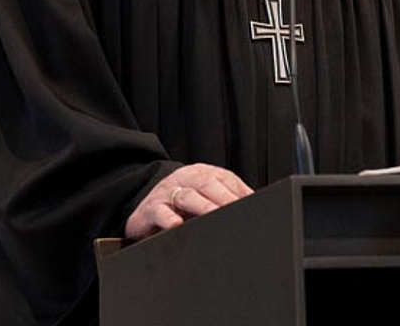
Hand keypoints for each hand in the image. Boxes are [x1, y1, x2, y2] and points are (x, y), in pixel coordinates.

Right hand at [124, 163, 253, 240]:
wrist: (144, 206)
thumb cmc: (180, 204)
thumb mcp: (204, 197)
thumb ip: (227, 198)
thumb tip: (255, 205)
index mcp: (202, 174)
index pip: (225, 179)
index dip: (239, 191)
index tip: (252, 204)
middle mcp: (185, 179)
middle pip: (207, 183)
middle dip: (224, 197)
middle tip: (236, 210)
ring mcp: (167, 193)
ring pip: (187, 196)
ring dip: (202, 206)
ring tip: (214, 215)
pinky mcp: (150, 210)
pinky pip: (159, 212)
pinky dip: (168, 218)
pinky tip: (177, 224)